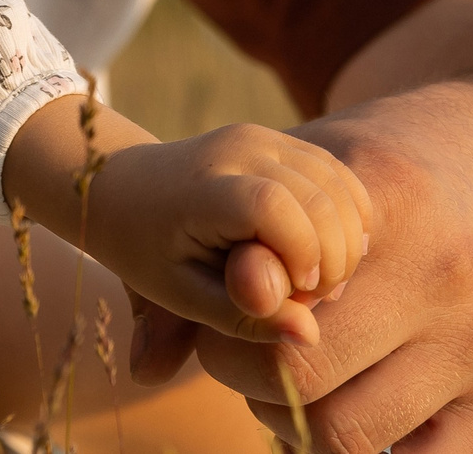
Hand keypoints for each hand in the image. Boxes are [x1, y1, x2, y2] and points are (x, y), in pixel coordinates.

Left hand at [87, 124, 371, 347]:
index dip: (301, 255)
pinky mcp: (282, 139)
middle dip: (333, 260)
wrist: (124, 188)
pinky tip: (326, 251)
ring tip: (311, 275)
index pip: (274, 208)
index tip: (292, 290)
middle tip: (304, 294)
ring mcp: (262, 137)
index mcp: (202, 189)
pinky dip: (349, 218)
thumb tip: (310, 335)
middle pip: (321, 201)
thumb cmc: (149, 251)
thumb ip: (246, 317)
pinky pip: (341, 177)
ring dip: (347, 242)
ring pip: (341, 188)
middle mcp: (237, 149)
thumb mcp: (184, 296)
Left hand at [139, 83, 472, 449]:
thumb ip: (211, 267)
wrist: (459, 164)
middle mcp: (446, 275)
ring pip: (350, 431)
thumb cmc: (341, 181)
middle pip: (300, 369)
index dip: (232, 306)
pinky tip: (342, 406)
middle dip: (245, 369)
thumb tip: (145, 369)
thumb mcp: (276, 183)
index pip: (275, 287)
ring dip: (293, 422)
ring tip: (284, 380)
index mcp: (390, 205)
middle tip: (241, 345)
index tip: (236, 288)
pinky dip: (369, 447)